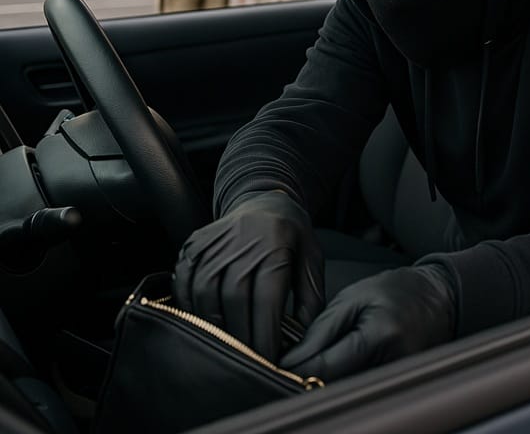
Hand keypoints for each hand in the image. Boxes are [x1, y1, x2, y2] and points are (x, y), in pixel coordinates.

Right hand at [173, 190, 324, 361]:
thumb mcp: (312, 262)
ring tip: (224, 347)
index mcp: (275, 246)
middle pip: (233, 298)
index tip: (267, 360)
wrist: (266, 200)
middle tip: (245, 361)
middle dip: (239, 336)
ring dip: (212, 325)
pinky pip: (184, 281)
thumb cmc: (292, 237)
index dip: (265, 333)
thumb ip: (311, 300)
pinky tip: (202, 323)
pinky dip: (189, 306)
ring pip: (205, 292)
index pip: (266, 298)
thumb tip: (302, 339)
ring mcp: (214, 242)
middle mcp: (242, 242)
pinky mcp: (194, 244)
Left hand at [280, 264, 455, 379]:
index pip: (324, 368)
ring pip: (347, 389)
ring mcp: (398, 376)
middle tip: (295, 363)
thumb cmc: (398, 290)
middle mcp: (392, 362)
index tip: (278, 365)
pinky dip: (346, 378)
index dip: (296, 370)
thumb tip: (290, 360)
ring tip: (320, 359)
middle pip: (334, 385)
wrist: (440, 296)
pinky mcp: (399, 383)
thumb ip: (320, 330)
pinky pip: (362, 387)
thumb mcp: (353, 297)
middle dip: (310, 377)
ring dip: (328, 379)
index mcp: (379, 336)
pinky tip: (341, 364)